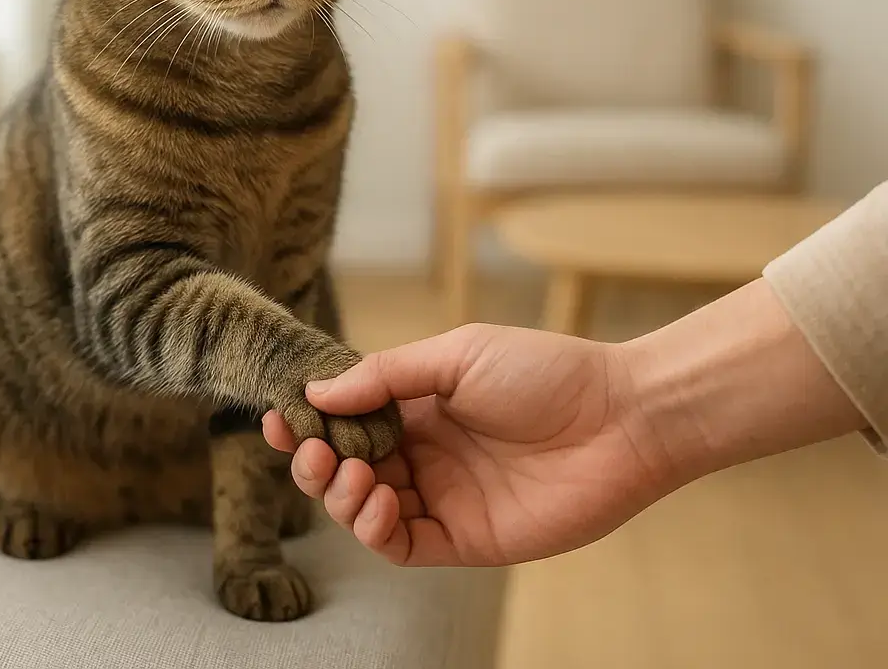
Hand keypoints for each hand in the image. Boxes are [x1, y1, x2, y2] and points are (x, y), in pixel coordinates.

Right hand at [263, 323, 671, 566]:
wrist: (619, 417)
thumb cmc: (544, 372)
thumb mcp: (457, 355)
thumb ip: (386, 375)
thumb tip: (316, 390)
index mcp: (418, 404)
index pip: (347, 417)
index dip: (309, 419)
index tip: (279, 415)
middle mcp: (424, 452)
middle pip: (346, 466)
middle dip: (315, 461)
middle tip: (311, 449)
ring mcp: (442, 495)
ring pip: (364, 508)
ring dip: (339, 494)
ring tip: (349, 472)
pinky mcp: (464, 537)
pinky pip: (402, 544)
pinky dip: (374, 529)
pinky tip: (375, 500)